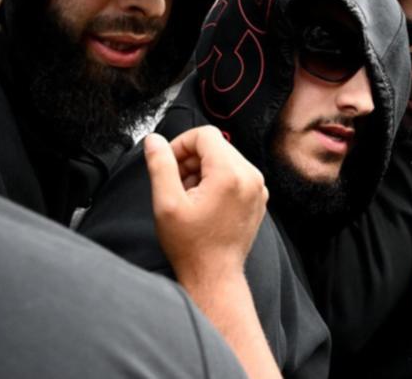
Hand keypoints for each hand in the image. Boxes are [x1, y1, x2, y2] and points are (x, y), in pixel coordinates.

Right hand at [145, 128, 280, 378]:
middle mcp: (250, 176)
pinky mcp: (257, 198)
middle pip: (215, 145)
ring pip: (225, 158)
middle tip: (175, 183)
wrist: (214, 276)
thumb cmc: (192, 246)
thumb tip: (154, 141)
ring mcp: (257, 188)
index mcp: (230, 174)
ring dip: (203, 169)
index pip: (204, 134)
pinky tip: (203, 202)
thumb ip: (160, 165)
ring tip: (188, 195)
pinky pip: (235, 173)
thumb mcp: (166, 203)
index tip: (168, 164)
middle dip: (191, 158)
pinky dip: (217, 180)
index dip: (180, 144)